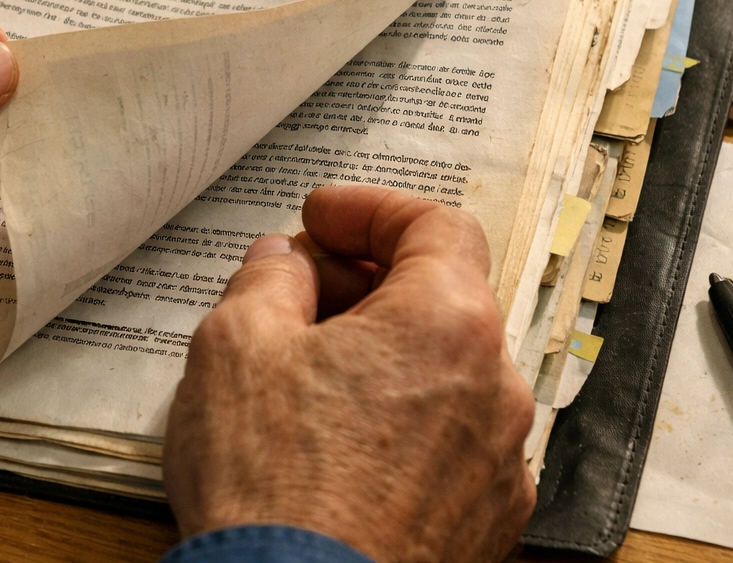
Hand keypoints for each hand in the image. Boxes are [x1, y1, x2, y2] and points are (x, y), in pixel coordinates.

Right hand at [163, 186, 536, 562]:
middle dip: (366, 284)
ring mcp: (497, 461)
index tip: (320, 219)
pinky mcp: (487, 522)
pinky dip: (403, 422)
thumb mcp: (235, 346)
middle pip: (441, 299)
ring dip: (384, 355)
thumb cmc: (270, 488)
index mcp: (447, 322)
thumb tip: (285, 263)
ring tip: (306, 373)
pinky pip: (449, 443)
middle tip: (295, 292)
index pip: (436, 225)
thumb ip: (267, 280)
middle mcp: (495, 386)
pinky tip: (339, 443)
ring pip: (446, 374)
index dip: (371, 211)